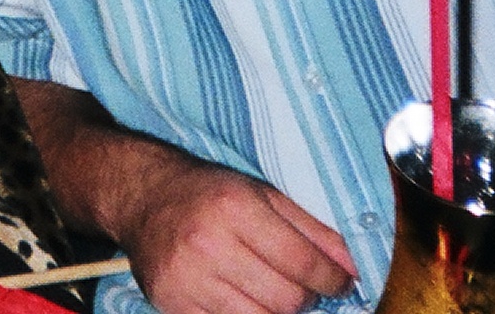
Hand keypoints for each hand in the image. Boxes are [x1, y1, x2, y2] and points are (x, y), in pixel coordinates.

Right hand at [122, 159, 355, 313]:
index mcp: (234, 208)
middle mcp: (208, 244)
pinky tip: (244, 301)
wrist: (142, 197)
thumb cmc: (209, 193)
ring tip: (273, 294)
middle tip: (302, 288)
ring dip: (276, 312)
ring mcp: (187, 279)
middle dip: (305, 299)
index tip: (341, 284)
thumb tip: (352, 268)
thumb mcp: (263, 195)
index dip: (332, 280)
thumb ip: (312, 230)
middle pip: (284, 300)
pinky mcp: (172, 304)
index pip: (301, 262)